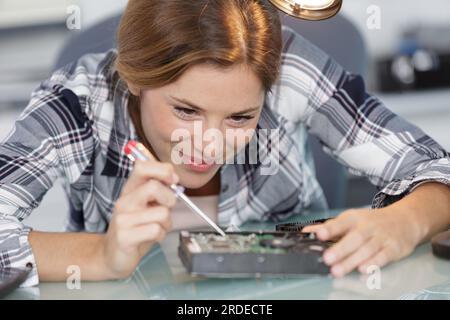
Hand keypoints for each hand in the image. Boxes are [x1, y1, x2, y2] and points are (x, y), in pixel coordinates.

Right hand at [100, 147, 178, 279]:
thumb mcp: (147, 205)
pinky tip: (151, 238)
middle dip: (169, 198)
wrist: (112, 255)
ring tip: (156, 228)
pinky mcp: (125, 237)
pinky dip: (160, 235)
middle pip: (153, 186)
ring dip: (166, 223)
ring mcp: (123, 219)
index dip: (163, 170)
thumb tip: (174, 177)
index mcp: (130, 189)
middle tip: (166, 208)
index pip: (142, 166)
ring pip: (161, 213)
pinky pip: (156, 230)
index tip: (173, 181)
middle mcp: (124, 201)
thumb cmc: (136, 228)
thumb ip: (159, 190)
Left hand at [303, 207, 422, 277]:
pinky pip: (383, 256)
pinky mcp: (393, 248)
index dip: (329, 229)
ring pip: (366, 249)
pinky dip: (374, 263)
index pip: (340, 223)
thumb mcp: (351, 219)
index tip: (319, 235)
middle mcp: (368, 227)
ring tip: (338, 270)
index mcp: (354, 219)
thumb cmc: (372, 221)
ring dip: (352, 261)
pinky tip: (363, 269)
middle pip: (353, 239)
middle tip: (327, 259)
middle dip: (340, 250)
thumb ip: (330, 227)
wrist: (405, 219)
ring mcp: (381, 237)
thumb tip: (307, 232)